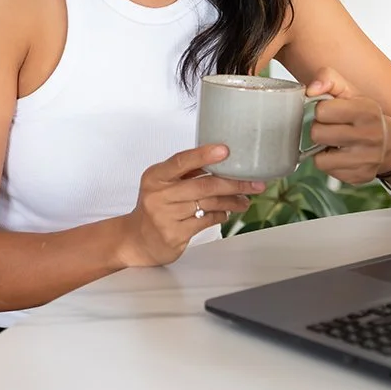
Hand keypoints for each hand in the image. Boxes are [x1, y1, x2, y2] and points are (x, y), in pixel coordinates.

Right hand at [117, 143, 265, 267]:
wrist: (137, 240)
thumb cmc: (156, 206)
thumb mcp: (162, 184)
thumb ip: (186, 173)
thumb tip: (223, 161)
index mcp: (156, 176)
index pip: (182, 161)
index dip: (204, 154)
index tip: (225, 149)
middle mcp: (158, 194)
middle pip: (204, 185)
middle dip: (234, 183)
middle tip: (253, 183)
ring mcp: (165, 216)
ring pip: (209, 204)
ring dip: (232, 201)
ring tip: (245, 200)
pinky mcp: (174, 234)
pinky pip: (206, 221)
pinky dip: (221, 215)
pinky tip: (227, 212)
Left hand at [307, 67, 390, 184]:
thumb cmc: (364, 115)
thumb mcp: (351, 92)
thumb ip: (328, 79)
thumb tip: (310, 90)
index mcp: (366, 110)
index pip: (322, 110)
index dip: (322, 110)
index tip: (331, 112)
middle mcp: (369, 135)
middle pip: (317, 134)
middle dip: (320, 130)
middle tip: (331, 128)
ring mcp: (366, 159)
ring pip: (320, 159)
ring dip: (322, 150)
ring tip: (334, 143)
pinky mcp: (360, 176)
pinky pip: (329, 172)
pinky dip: (331, 164)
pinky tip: (342, 156)